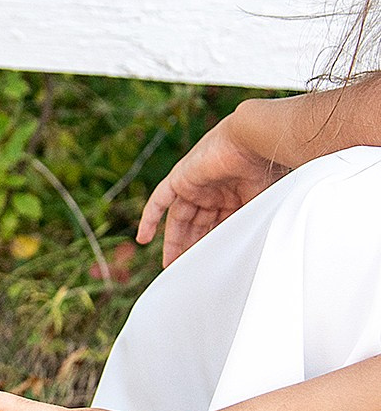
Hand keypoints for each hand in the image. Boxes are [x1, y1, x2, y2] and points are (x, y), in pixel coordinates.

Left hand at [137, 111, 287, 265]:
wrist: (256, 141)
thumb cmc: (267, 168)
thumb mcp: (261, 206)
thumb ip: (251, 226)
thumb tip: (248, 256)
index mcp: (235, 194)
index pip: (218, 224)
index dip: (213, 244)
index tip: (210, 265)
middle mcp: (213, 190)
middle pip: (197, 224)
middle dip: (191, 246)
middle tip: (186, 269)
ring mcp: (195, 184)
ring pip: (180, 218)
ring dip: (174, 241)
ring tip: (171, 264)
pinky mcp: (180, 178)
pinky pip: (159, 201)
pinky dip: (150, 218)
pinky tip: (143, 239)